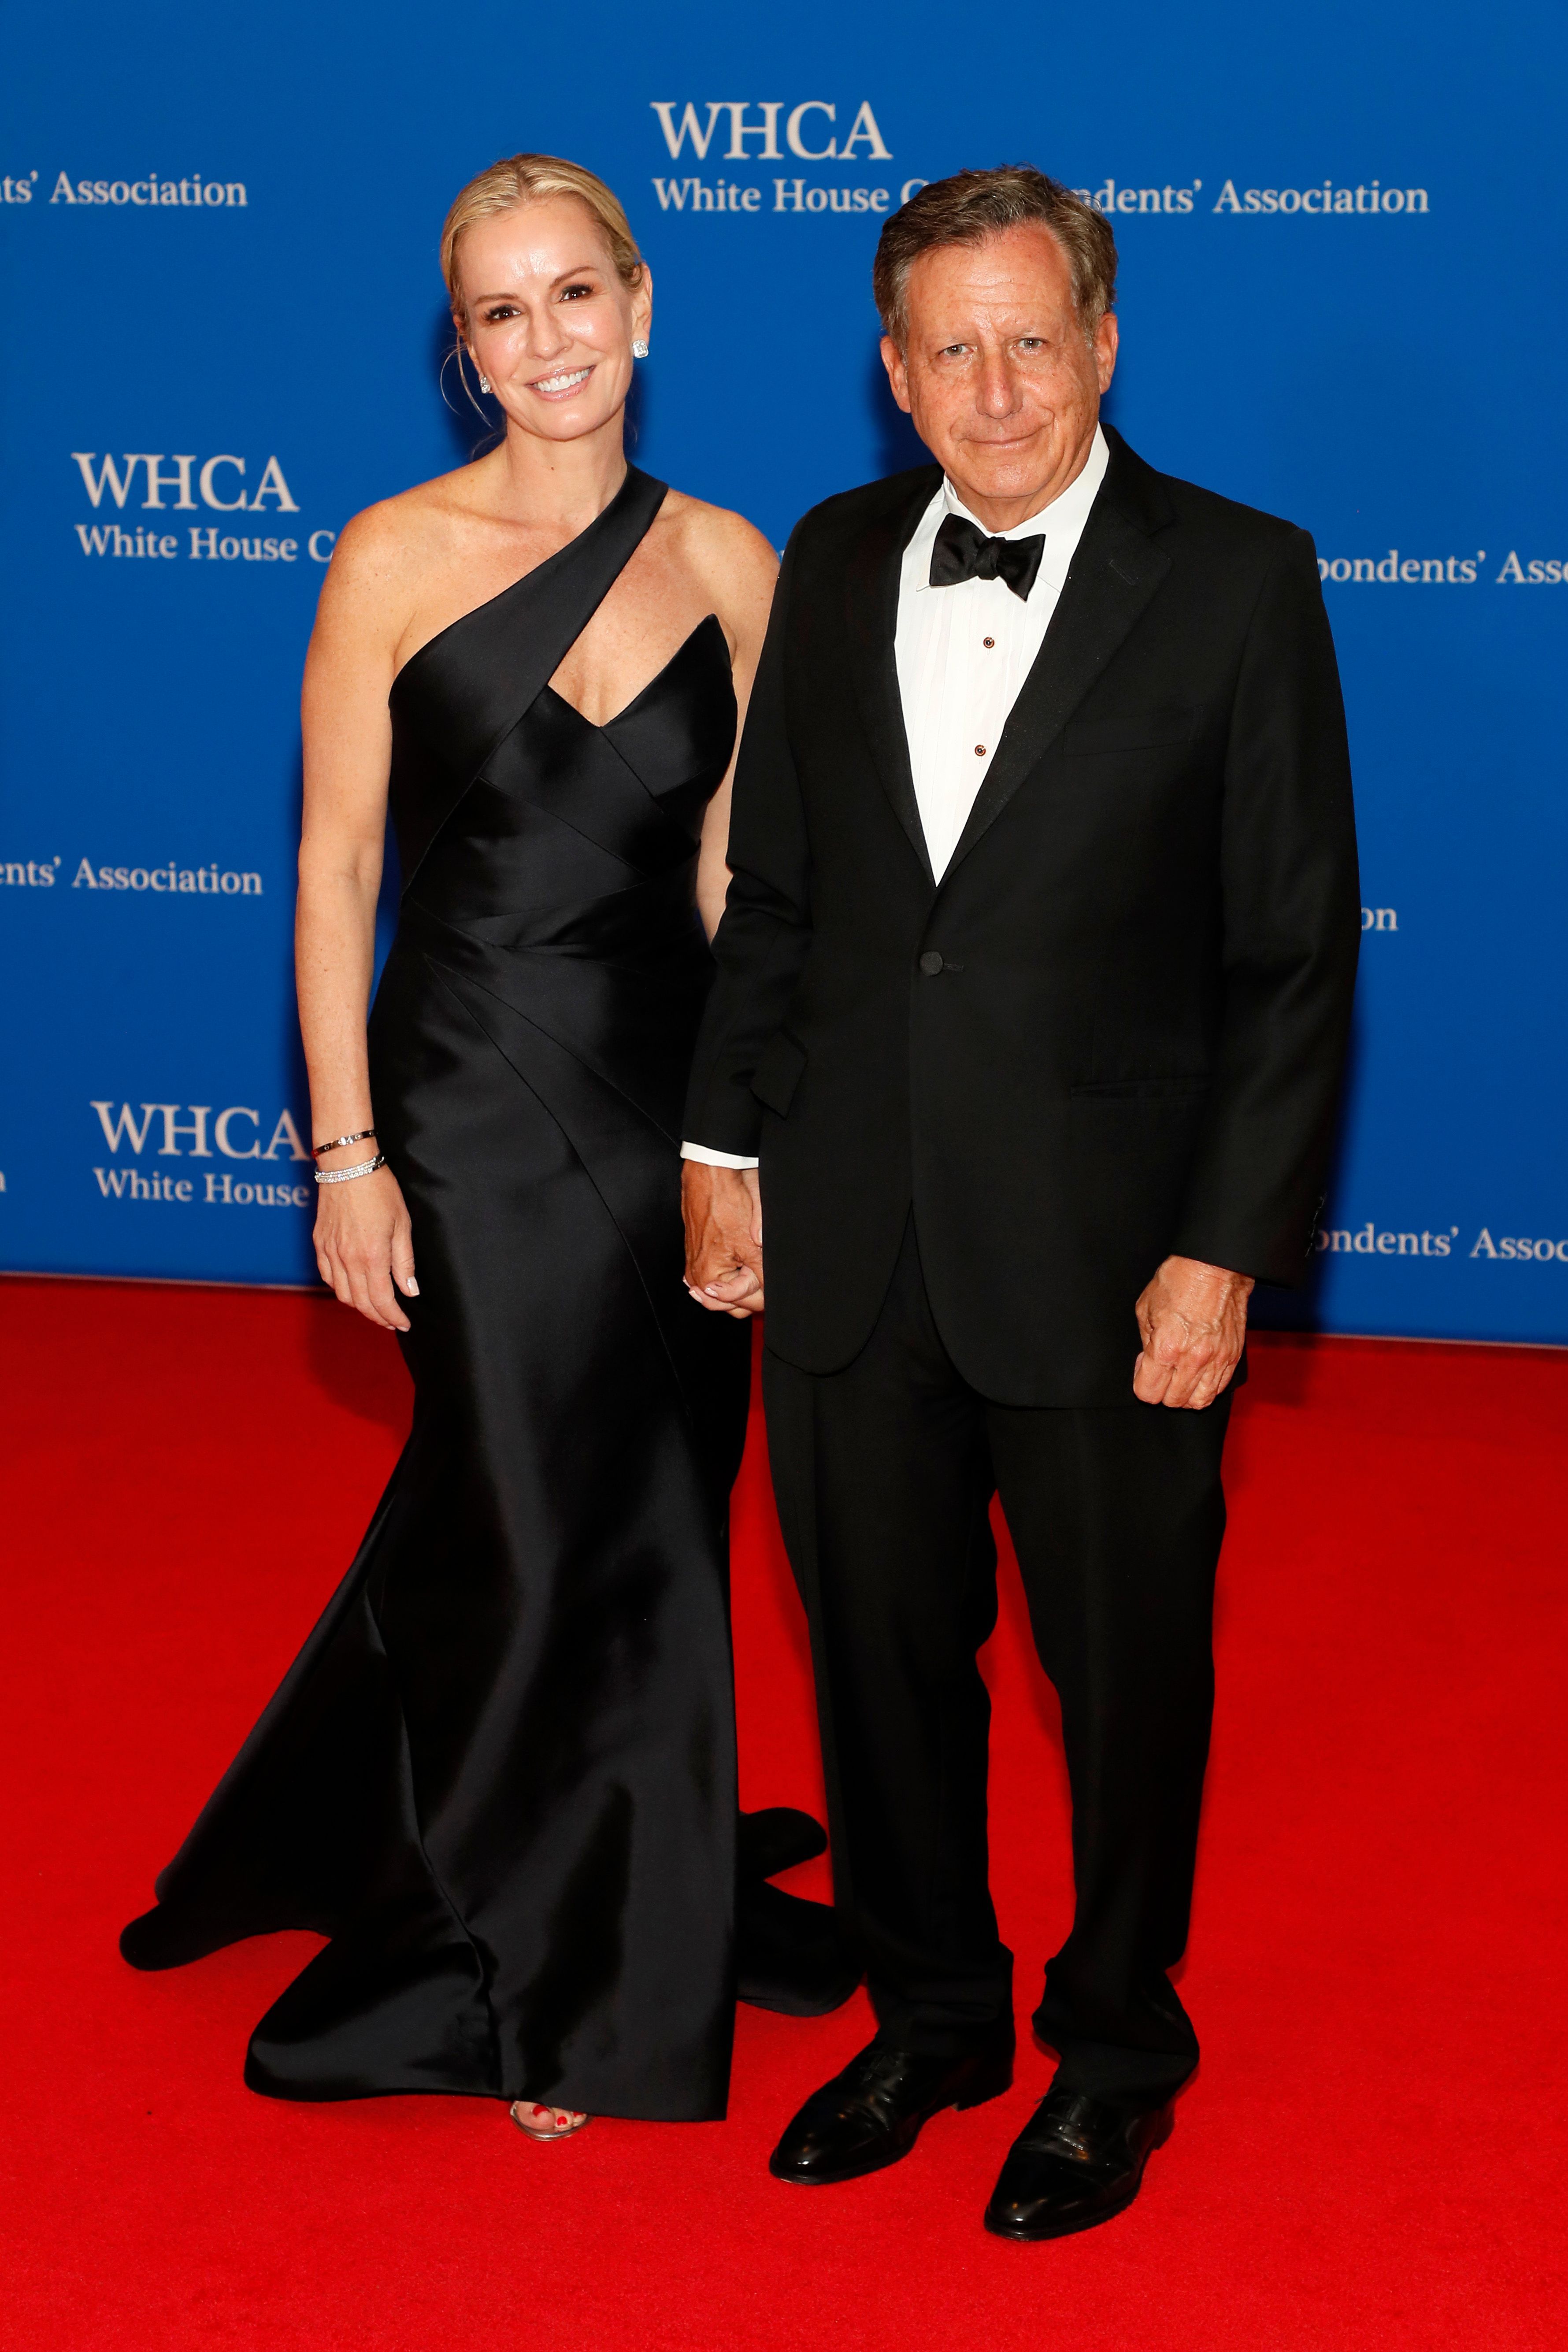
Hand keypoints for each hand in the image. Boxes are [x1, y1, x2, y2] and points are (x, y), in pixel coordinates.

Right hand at [314, 1161, 417, 1331]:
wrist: (347, 1166)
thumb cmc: (379, 1190)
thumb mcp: (402, 1225)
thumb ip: (404, 1261)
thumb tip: (409, 1290)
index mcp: (372, 1256)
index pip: (382, 1300)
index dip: (393, 1316)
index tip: (403, 1323)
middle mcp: (347, 1259)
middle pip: (361, 1302)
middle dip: (378, 1316)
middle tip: (392, 1320)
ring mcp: (330, 1252)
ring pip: (342, 1294)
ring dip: (360, 1306)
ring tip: (375, 1307)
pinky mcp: (319, 1244)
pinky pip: (328, 1277)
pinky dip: (341, 1289)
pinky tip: (352, 1288)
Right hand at [682, 1162, 763, 1317]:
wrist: (711, 1175)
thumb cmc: (727, 1203)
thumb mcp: (753, 1245)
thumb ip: (762, 1276)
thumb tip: (770, 1294)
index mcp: (707, 1280)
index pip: (746, 1304)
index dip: (764, 1289)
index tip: (764, 1267)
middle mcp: (696, 1278)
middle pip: (735, 1304)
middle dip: (752, 1288)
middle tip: (758, 1261)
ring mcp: (695, 1266)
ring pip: (729, 1291)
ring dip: (744, 1279)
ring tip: (750, 1255)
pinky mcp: (697, 1255)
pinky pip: (720, 1276)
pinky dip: (733, 1270)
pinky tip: (741, 1255)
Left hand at [1133, 1255, 1252, 1408]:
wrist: (1215, 1267)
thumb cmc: (1179, 1281)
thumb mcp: (1146, 1309)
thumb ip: (1146, 1342)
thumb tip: (1148, 1360)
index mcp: (1166, 1349)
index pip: (1148, 1393)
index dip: (1142, 1383)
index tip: (1144, 1368)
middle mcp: (1193, 1360)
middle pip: (1174, 1402)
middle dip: (1162, 1391)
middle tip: (1161, 1371)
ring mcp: (1217, 1360)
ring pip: (1200, 1401)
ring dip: (1186, 1394)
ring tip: (1181, 1377)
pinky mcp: (1233, 1356)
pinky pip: (1220, 1388)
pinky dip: (1207, 1387)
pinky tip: (1198, 1372)